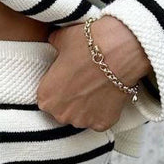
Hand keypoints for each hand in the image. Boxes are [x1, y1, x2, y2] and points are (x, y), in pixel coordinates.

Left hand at [37, 16, 151, 131]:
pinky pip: (100, 121)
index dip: (58, 88)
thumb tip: (54, 41)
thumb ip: (53, 44)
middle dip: (71, 100)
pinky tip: (108, 94)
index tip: (67, 79)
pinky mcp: (102, 124)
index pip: (47, 98)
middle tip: (83, 82)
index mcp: (45, 97)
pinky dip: (104, 111)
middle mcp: (60, 114)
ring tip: (96, 87)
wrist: (118, 52)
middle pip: (63, 110)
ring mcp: (82, 121)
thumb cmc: (87, 46)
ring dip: (87, 107)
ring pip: (81, 117)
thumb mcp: (62, 39)